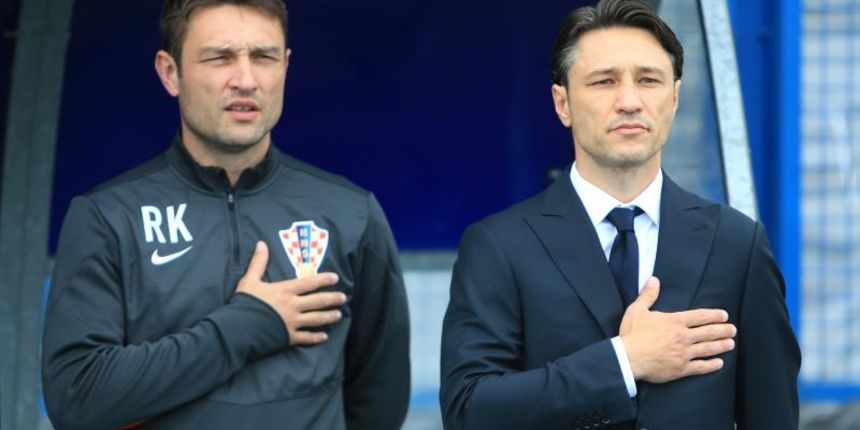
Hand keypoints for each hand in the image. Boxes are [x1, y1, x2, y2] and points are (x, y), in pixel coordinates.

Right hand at [236, 241, 345, 344]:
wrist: (237, 328)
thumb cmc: (244, 303)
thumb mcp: (249, 280)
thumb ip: (258, 262)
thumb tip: (261, 243)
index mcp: (285, 290)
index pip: (309, 282)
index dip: (324, 279)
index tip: (336, 278)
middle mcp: (293, 305)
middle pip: (318, 301)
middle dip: (333, 298)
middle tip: (343, 297)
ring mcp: (292, 322)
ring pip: (316, 319)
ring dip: (329, 317)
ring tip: (338, 315)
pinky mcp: (289, 337)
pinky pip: (306, 338)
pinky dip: (316, 337)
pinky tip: (324, 337)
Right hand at [619, 277, 735, 382]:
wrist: (627, 358)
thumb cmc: (632, 334)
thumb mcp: (637, 310)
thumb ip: (648, 295)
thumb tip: (653, 280)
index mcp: (674, 321)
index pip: (700, 316)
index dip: (714, 315)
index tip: (724, 315)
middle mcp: (683, 337)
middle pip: (709, 332)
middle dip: (723, 330)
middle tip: (732, 329)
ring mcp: (684, 353)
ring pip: (708, 348)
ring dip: (721, 345)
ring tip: (730, 343)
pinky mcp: (681, 369)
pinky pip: (701, 367)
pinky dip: (712, 365)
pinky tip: (719, 363)